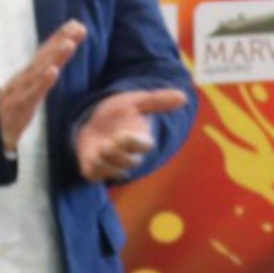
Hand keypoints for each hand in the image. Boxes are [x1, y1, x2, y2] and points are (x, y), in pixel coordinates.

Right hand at [0, 23, 84, 151]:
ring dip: (55, 56)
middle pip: (44, 56)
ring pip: (40, 70)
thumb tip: (53, 66)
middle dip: (60, 40)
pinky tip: (53, 71)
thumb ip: (38, 78)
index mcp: (27, 75)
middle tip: (77, 27)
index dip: (59, 38)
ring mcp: (21, 90)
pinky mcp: (20, 105)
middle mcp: (24, 78)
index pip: (45, 53)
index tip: (76, 24)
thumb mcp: (27, 92)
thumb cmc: (11, 111)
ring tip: (69, 43)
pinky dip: (43, 81)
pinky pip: (33, 92)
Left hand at [72, 86, 186, 182]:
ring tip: (98, 147)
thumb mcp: (135, 101)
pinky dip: (92, 168)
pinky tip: (90, 155)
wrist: (93, 118)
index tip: (121, 135)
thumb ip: (157, 100)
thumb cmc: (118, 111)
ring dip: (104, 161)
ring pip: (112, 170)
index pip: (144, 146)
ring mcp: (112, 164)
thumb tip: (183, 96)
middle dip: (116, 153)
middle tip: (106, 143)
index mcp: (141, 139)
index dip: (133, 142)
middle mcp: (129, 155)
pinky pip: (95, 175)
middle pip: (129, 162)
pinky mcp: (96, 169)